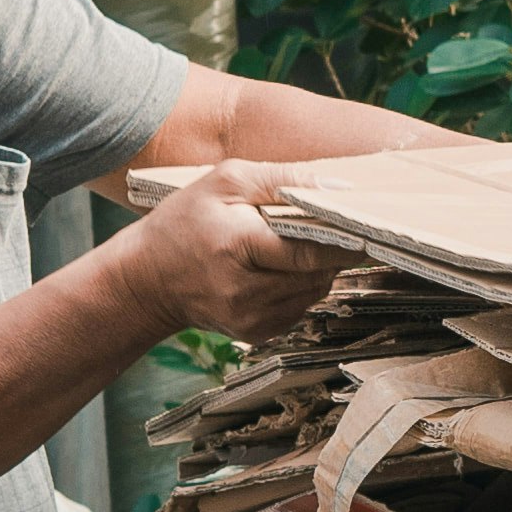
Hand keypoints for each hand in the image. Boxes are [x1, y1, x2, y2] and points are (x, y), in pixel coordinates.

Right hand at [115, 165, 336, 340]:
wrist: (146, 281)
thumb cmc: (183, 223)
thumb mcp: (224, 181)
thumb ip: (281, 178)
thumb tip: (337, 187)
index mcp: (238, 247)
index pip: (309, 252)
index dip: (342, 242)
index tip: (364, 228)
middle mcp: (247, 292)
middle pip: (317, 274)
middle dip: (331, 251)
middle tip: (332, 227)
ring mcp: (252, 318)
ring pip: (314, 292)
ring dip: (316, 269)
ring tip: (294, 244)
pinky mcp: (258, 332)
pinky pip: (300, 306)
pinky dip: (299, 285)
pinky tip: (278, 268)